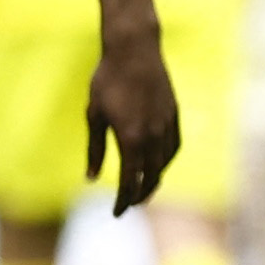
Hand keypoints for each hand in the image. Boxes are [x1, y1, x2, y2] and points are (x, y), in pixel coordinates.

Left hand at [86, 25, 181, 214]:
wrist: (134, 51)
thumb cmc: (107, 81)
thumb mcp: (94, 115)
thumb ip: (94, 149)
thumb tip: (90, 179)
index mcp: (131, 138)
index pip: (129, 181)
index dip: (123, 200)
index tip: (117, 214)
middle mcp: (154, 136)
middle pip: (150, 177)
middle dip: (140, 195)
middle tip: (130, 206)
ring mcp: (167, 126)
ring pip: (164, 164)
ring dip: (155, 180)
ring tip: (144, 189)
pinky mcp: (174, 115)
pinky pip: (174, 147)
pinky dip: (166, 162)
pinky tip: (158, 165)